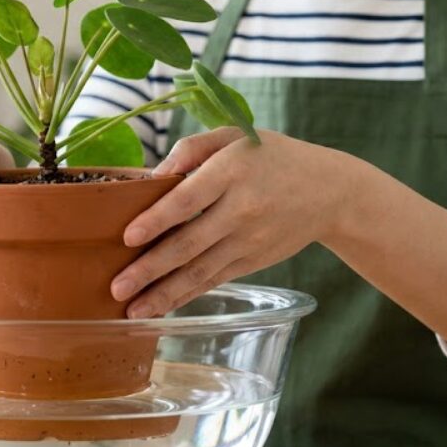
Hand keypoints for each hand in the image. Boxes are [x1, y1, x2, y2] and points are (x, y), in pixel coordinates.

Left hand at [110, 127, 354, 317]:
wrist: (330, 191)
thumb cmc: (272, 157)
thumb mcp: (236, 136)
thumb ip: (192, 148)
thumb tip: (152, 175)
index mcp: (233, 171)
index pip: (188, 199)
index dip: (157, 219)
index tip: (128, 237)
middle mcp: (241, 210)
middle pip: (189, 243)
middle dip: (150, 269)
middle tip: (117, 288)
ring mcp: (248, 241)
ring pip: (200, 271)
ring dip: (164, 294)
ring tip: (133, 311)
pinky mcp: (253, 261)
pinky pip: (214, 280)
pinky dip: (187, 296)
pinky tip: (162, 307)